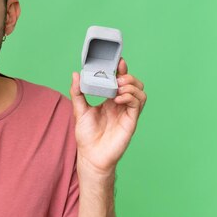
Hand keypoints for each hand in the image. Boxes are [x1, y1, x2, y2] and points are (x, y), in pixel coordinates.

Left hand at [69, 57, 146, 175]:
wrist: (91, 155)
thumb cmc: (86, 135)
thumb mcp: (79, 110)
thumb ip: (77, 92)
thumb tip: (75, 74)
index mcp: (110, 100)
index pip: (121, 81)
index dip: (122, 70)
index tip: (118, 61)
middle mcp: (121, 105)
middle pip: (134, 84)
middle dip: (128, 77)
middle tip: (117, 78)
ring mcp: (127, 113)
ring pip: (140, 92)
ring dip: (131, 86)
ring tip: (119, 88)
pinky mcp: (131, 121)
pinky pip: (138, 104)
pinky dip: (131, 97)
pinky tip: (119, 98)